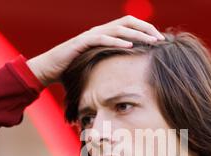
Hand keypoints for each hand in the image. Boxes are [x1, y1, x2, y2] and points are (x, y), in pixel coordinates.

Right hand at [27, 15, 163, 85]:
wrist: (49, 69)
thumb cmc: (73, 70)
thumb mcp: (97, 66)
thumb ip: (111, 66)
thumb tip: (129, 79)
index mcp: (105, 33)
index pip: (130, 25)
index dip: (146, 29)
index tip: (160, 40)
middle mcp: (100, 30)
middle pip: (128, 22)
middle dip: (146, 28)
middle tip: (161, 39)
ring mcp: (91, 35)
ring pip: (119, 29)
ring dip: (137, 34)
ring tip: (151, 41)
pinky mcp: (82, 43)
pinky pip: (102, 39)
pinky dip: (117, 41)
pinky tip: (130, 47)